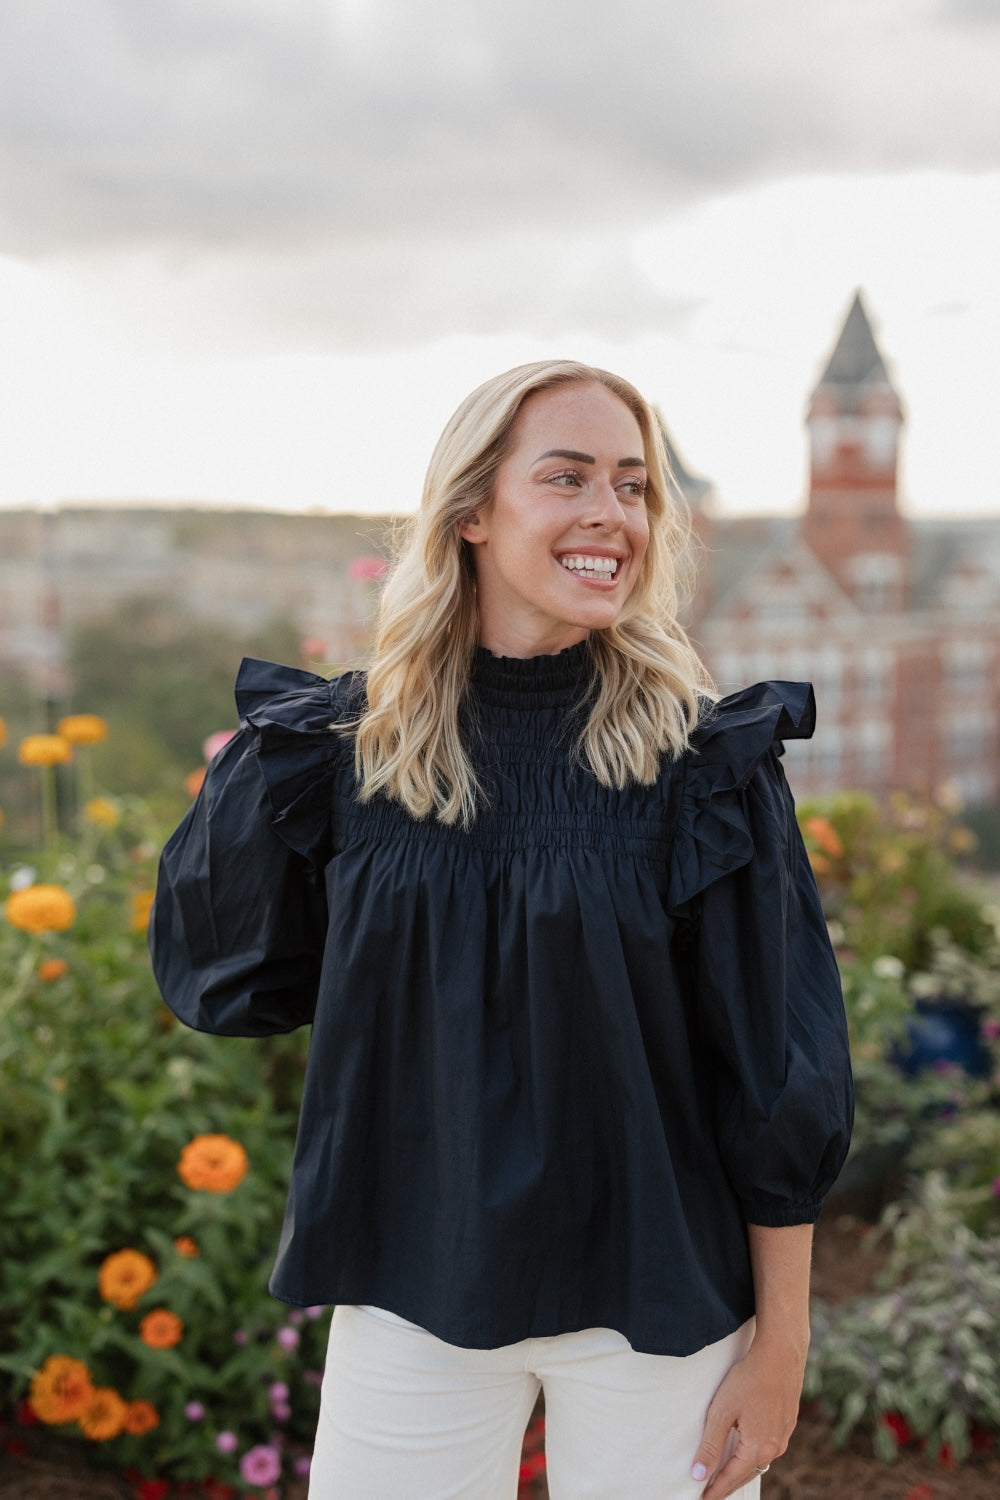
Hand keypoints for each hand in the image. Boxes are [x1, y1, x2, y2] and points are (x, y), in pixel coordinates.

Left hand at [689, 1338, 804, 1498]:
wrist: (780, 1354)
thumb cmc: (748, 1379)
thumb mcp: (722, 1411)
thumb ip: (710, 1444)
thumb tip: (699, 1474)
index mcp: (757, 1448)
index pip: (731, 1479)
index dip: (715, 1491)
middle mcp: (774, 1448)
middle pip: (746, 1474)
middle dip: (728, 1484)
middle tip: (710, 1492)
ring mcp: (783, 1436)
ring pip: (759, 1462)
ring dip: (741, 1470)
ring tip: (724, 1475)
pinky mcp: (787, 1424)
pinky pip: (768, 1448)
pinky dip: (753, 1455)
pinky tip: (744, 1451)